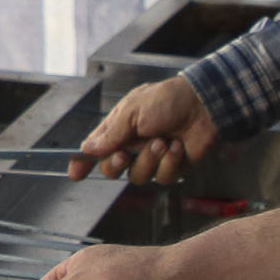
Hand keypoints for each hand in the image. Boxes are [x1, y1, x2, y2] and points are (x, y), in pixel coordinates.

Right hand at [70, 76, 219, 181]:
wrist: (203, 106)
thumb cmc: (168, 100)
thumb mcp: (134, 111)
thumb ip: (111, 133)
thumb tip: (88, 149)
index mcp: (119, 128)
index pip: (94, 149)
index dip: (82, 162)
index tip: (75, 173)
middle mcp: (133, 145)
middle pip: (112, 169)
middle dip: (117, 164)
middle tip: (126, 153)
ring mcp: (151, 158)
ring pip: (137, 177)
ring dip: (150, 160)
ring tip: (163, 141)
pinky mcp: (171, 168)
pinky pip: (161, 178)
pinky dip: (169, 163)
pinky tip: (178, 147)